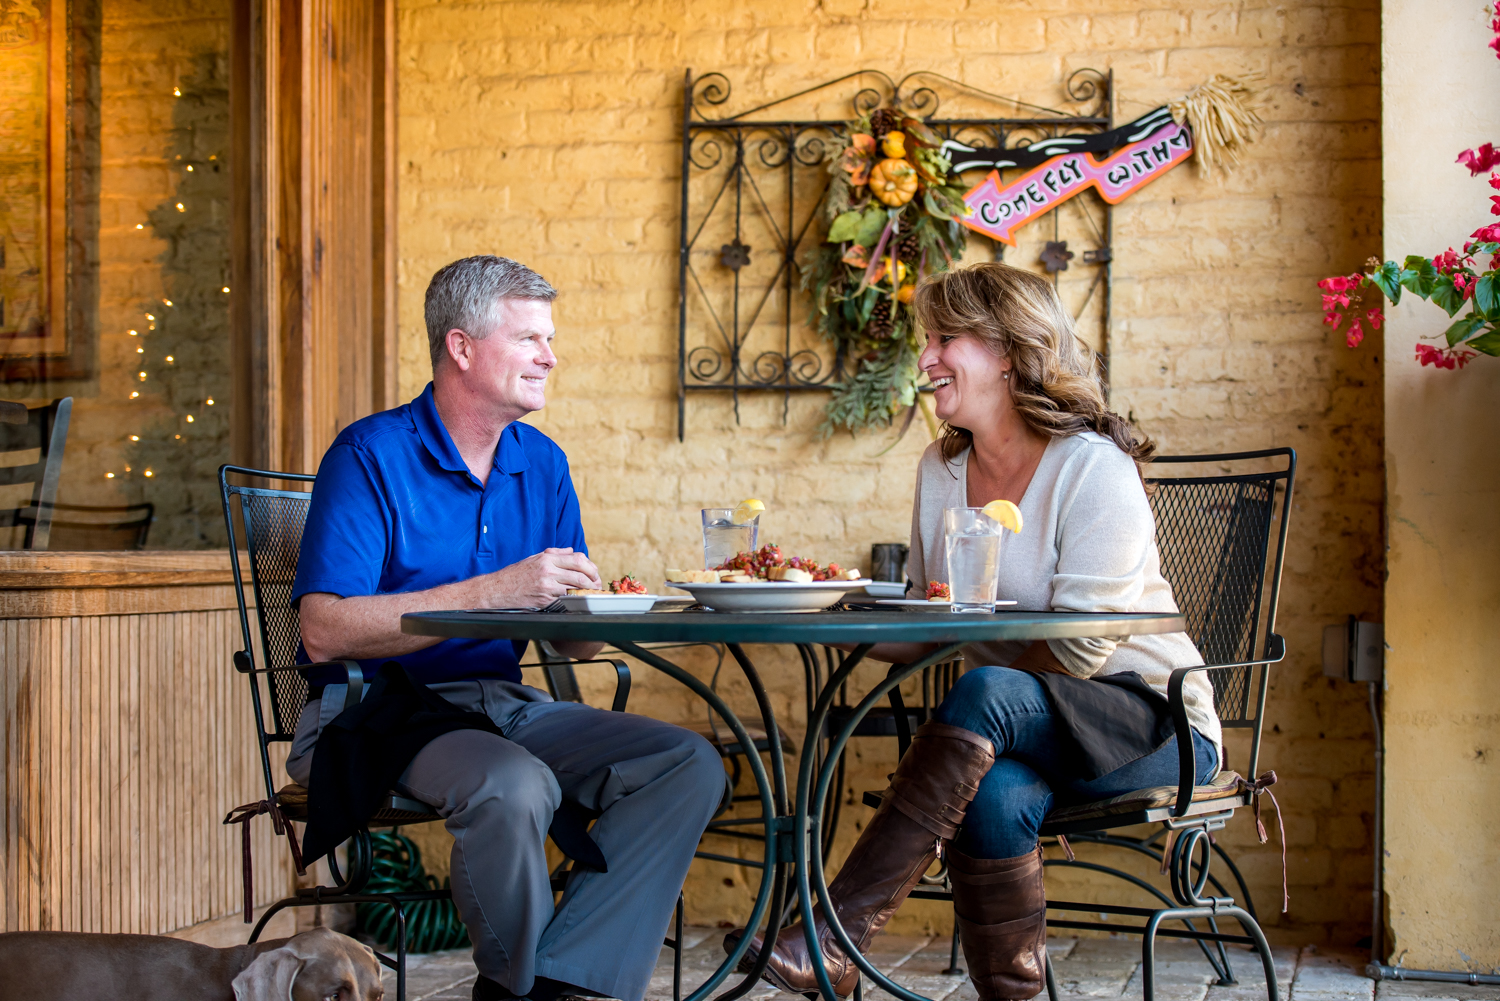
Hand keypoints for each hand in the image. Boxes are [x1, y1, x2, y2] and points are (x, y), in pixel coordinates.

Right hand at [476, 548, 601, 607]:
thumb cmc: (515, 575)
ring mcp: (546, 587)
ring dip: (587, 592)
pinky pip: (565, 600)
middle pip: (581, 574)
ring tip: (591, 594)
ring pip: (575, 588)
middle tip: (597, 585)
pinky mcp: (544, 601)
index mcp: (547, 559)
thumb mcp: (534, 558)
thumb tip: (571, 551)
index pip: (578, 559)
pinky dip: (574, 601)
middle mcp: (548, 571)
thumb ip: (554, 554)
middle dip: (593, 581)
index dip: (591, 567)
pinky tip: (578, 602)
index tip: (595, 573)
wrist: (496, 590)